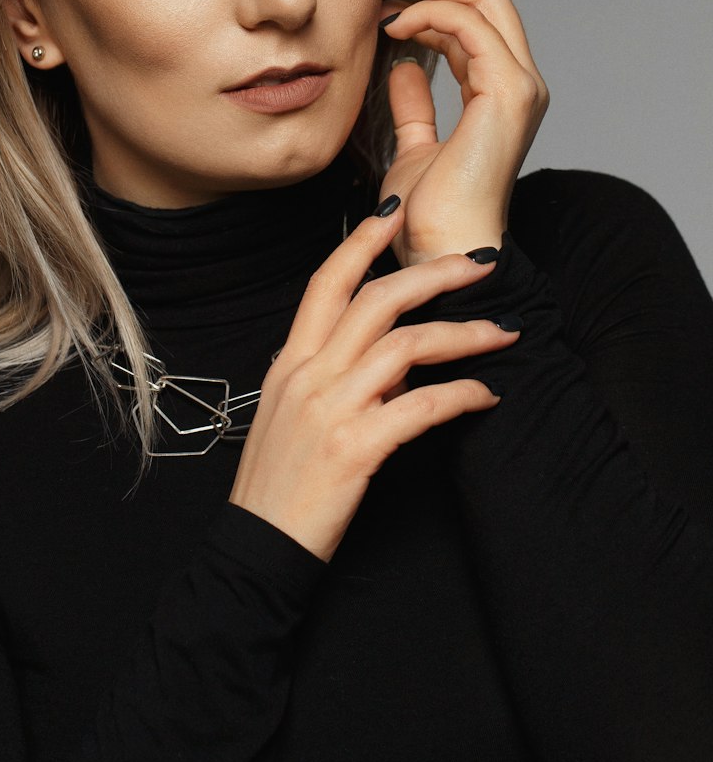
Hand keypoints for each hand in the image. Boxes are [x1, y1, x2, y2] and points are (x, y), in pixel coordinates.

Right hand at [228, 202, 519, 561]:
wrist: (258, 548)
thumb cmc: (279, 486)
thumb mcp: (292, 418)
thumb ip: (332, 379)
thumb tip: (389, 362)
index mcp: (290, 364)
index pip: (325, 284)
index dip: (361, 242)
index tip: (395, 213)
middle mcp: (308, 376)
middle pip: (376, 300)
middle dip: (434, 273)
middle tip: (480, 263)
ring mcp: (329, 410)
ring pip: (405, 346)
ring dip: (463, 335)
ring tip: (502, 335)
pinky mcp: (354, 449)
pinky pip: (421, 407)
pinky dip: (462, 396)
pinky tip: (485, 398)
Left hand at [377, 0, 548, 265]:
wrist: (440, 253)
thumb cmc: (427, 217)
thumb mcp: (414, 148)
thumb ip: (416, 108)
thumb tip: (404, 70)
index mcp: (502, 94)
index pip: (474, 21)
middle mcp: (520, 84)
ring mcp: (520, 87)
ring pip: (484, 0)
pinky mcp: (507, 93)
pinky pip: (471, 27)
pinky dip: (431, 14)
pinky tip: (393, 24)